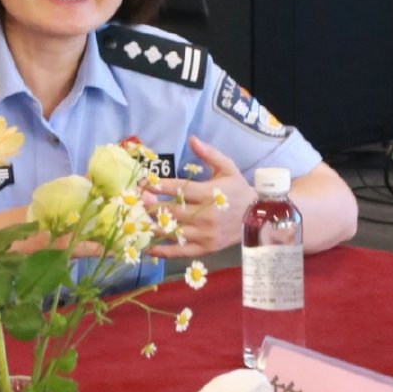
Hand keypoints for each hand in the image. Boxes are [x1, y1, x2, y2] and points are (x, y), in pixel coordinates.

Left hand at [143, 136, 248, 257]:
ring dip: (154, 227)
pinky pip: (181, 252)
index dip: (161, 186)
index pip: (181, 190)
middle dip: (153, 206)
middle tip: (135, 201)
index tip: (145, 183)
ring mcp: (205, 234)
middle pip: (174, 212)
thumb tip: (192, 139)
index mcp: (210, 194)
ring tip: (136, 222)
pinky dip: (163, 252)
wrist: (256, 217)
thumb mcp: (227, 168)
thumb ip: (209, 154)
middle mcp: (207, 216)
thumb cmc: (238, 189)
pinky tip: (148, 248)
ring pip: (174, 232)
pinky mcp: (205, 248)